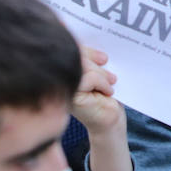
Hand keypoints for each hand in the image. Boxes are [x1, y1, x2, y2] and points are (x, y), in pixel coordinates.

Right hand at [72, 45, 132, 170]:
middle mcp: (58, 79)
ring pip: (81, 66)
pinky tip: (107, 91)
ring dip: (101, 73)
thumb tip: (96, 51)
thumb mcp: (96, 72)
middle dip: (93, 60)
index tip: (102, 57)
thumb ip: (89, 61)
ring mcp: (63, 89)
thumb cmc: (103, 96)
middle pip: (73, 56)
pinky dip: (101, 82)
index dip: (85, 50)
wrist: (109, 120)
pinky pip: (87, 78)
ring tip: (111, 81)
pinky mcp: (71, 97)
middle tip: (107, 67)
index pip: (68, 51)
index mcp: (62, 71)